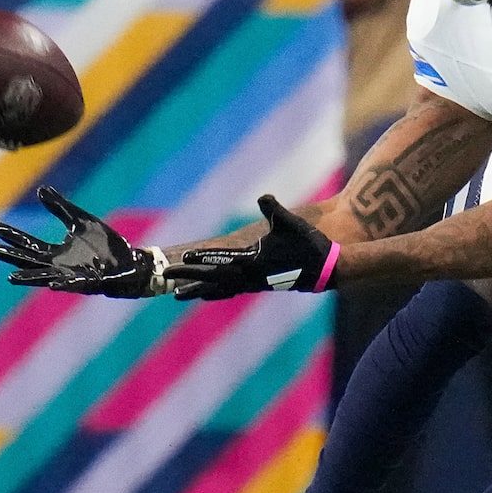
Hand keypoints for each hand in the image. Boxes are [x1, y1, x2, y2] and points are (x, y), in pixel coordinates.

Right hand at [0, 186, 164, 296]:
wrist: (130, 262)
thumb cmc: (106, 245)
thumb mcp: (82, 221)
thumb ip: (62, 208)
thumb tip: (40, 190)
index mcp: (55, 252)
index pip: (26, 243)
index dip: (10, 234)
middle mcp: (58, 266)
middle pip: (27, 260)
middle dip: (9, 255)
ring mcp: (71, 276)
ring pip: (44, 277)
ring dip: (29, 277)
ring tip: (11, 277)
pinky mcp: (88, 282)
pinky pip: (73, 284)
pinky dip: (62, 284)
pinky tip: (52, 282)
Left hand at [164, 195, 335, 299]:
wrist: (325, 270)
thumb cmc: (308, 245)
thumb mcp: (291, 224)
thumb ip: (275, 210)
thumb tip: (263, 197)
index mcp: (254, 262)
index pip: (222, 260)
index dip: (202, 259)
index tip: (184, 258)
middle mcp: (249, 276)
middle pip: (212, 278)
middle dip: (189, 276)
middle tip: (166, 276)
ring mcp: (252, 283)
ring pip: (219, 289)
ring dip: (198, 290)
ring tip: (176, 295)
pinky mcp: (256, 285)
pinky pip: (229, 291)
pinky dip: (214, 292)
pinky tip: (205, 294)